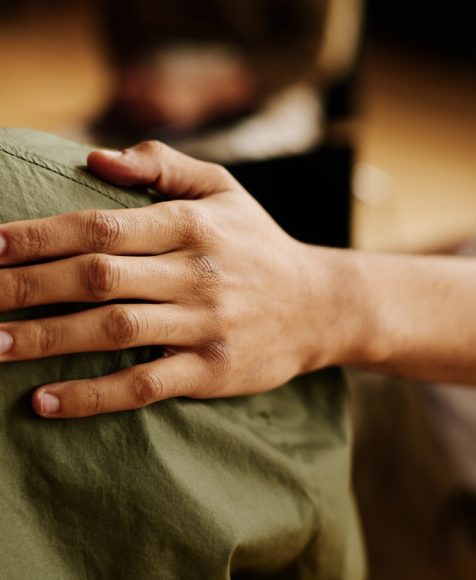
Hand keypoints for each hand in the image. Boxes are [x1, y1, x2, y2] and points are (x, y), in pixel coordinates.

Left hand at [0, 141, 333, 418]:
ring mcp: (204, 326)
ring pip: (112, 332)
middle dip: (25, 288)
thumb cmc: (259, 243)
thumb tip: (96, 159)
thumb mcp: (224, 188)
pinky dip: (92, 396)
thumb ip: (163, 165)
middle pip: (96, 279)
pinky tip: (44, 401)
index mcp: (192, 225)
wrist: (318, 305)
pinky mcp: (212, 371)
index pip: (100, 227)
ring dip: (45, 339)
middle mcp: (196, 273)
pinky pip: (143, 385)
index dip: (38, 237)